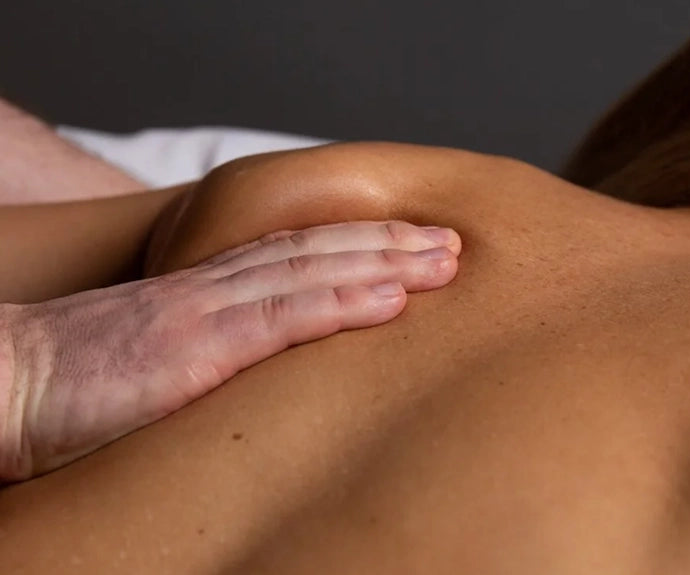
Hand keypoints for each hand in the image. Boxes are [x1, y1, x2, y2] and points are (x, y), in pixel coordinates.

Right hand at [0, 220, 460, 481]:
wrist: (3, 383)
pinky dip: (341, 301)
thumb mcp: (153, 357)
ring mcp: (204, 314)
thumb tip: (265, 373)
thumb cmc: (69, 382)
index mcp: (204, 293)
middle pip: (318, 252)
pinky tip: (390, 297)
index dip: (360, 244)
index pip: (296, 254)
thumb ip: (210, 353)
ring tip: (444, 259)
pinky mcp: (191, 349)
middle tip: (452, 244)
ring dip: (386, 262)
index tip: (413, 245)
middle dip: (391, 244)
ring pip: (312, 271)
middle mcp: (212, 290)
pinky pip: (280, 318)